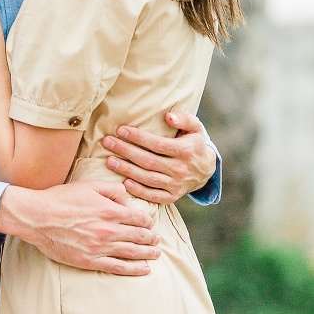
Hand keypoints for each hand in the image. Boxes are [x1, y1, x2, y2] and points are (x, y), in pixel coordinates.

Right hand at [0, 182, 160, 275]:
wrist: (38, 217)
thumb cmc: (63, 198)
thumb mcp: (89, 185)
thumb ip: (112, 190)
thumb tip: (127, 199)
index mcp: (109, 210)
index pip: (138, 218)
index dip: (148, 222)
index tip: (151, 224)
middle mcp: (108, 230)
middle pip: (138, 236)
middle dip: (151, 239)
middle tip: (157, 240)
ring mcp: (99, 248)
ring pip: (131, 253)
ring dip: (147, 254)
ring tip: (156, 254)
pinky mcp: (89, 261)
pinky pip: (117, 267)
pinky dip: (134, 270)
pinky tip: (144, 269)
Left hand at [102, 109, 216, 203]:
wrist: (206, 170)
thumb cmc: (194, 143)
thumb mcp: (196, 127)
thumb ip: (184, 119)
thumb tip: (169, 116)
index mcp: (185, 151)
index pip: (157, 144)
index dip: (138, 137)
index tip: (121, 130)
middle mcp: (180, 169)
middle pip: (148, 161)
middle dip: (126, 151)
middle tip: (107, 142)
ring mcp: (176, 185)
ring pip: (148, 178)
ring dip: (127, 170)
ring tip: (109, 161)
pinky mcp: (172, 197)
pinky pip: (154, 196)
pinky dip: (139, 191)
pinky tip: (125, 182)